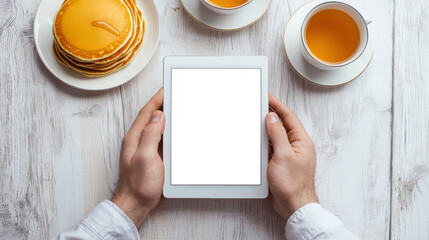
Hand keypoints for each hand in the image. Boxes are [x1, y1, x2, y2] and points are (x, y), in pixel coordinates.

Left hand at [112, 88, 164, 227]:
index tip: (166, 89)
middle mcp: (138, 141)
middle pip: (150, 117)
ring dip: (164, 117)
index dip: (156, 100)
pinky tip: (173, 130)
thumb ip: (150, 135)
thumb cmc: (138, 185)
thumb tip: (158, 116)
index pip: (146, 113)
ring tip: (175, 108)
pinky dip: (167, 131)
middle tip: (173, 95)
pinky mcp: (150, 157)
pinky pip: (159, 138)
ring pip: (155, 127)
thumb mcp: (145, 157)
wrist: (135, 204)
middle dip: (161, 104)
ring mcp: (144, 149)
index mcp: (134, 138)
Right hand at [265, 94, 317, 220]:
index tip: (267, 96)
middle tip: (259, 104)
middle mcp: (297, 146)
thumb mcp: (282, 155)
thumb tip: (272, 117)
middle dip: (271, 114)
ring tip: (256, 119)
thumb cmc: (292, 185)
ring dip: (267, 128)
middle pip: (283, 124)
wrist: (294, 206)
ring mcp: (290, 154)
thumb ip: (277, 134)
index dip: (277, 105)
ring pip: (277, 136)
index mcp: (302, 141)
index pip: (289, 117)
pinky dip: (265, 142)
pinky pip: (273, 147)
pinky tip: (258, 140)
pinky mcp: (283, 163)